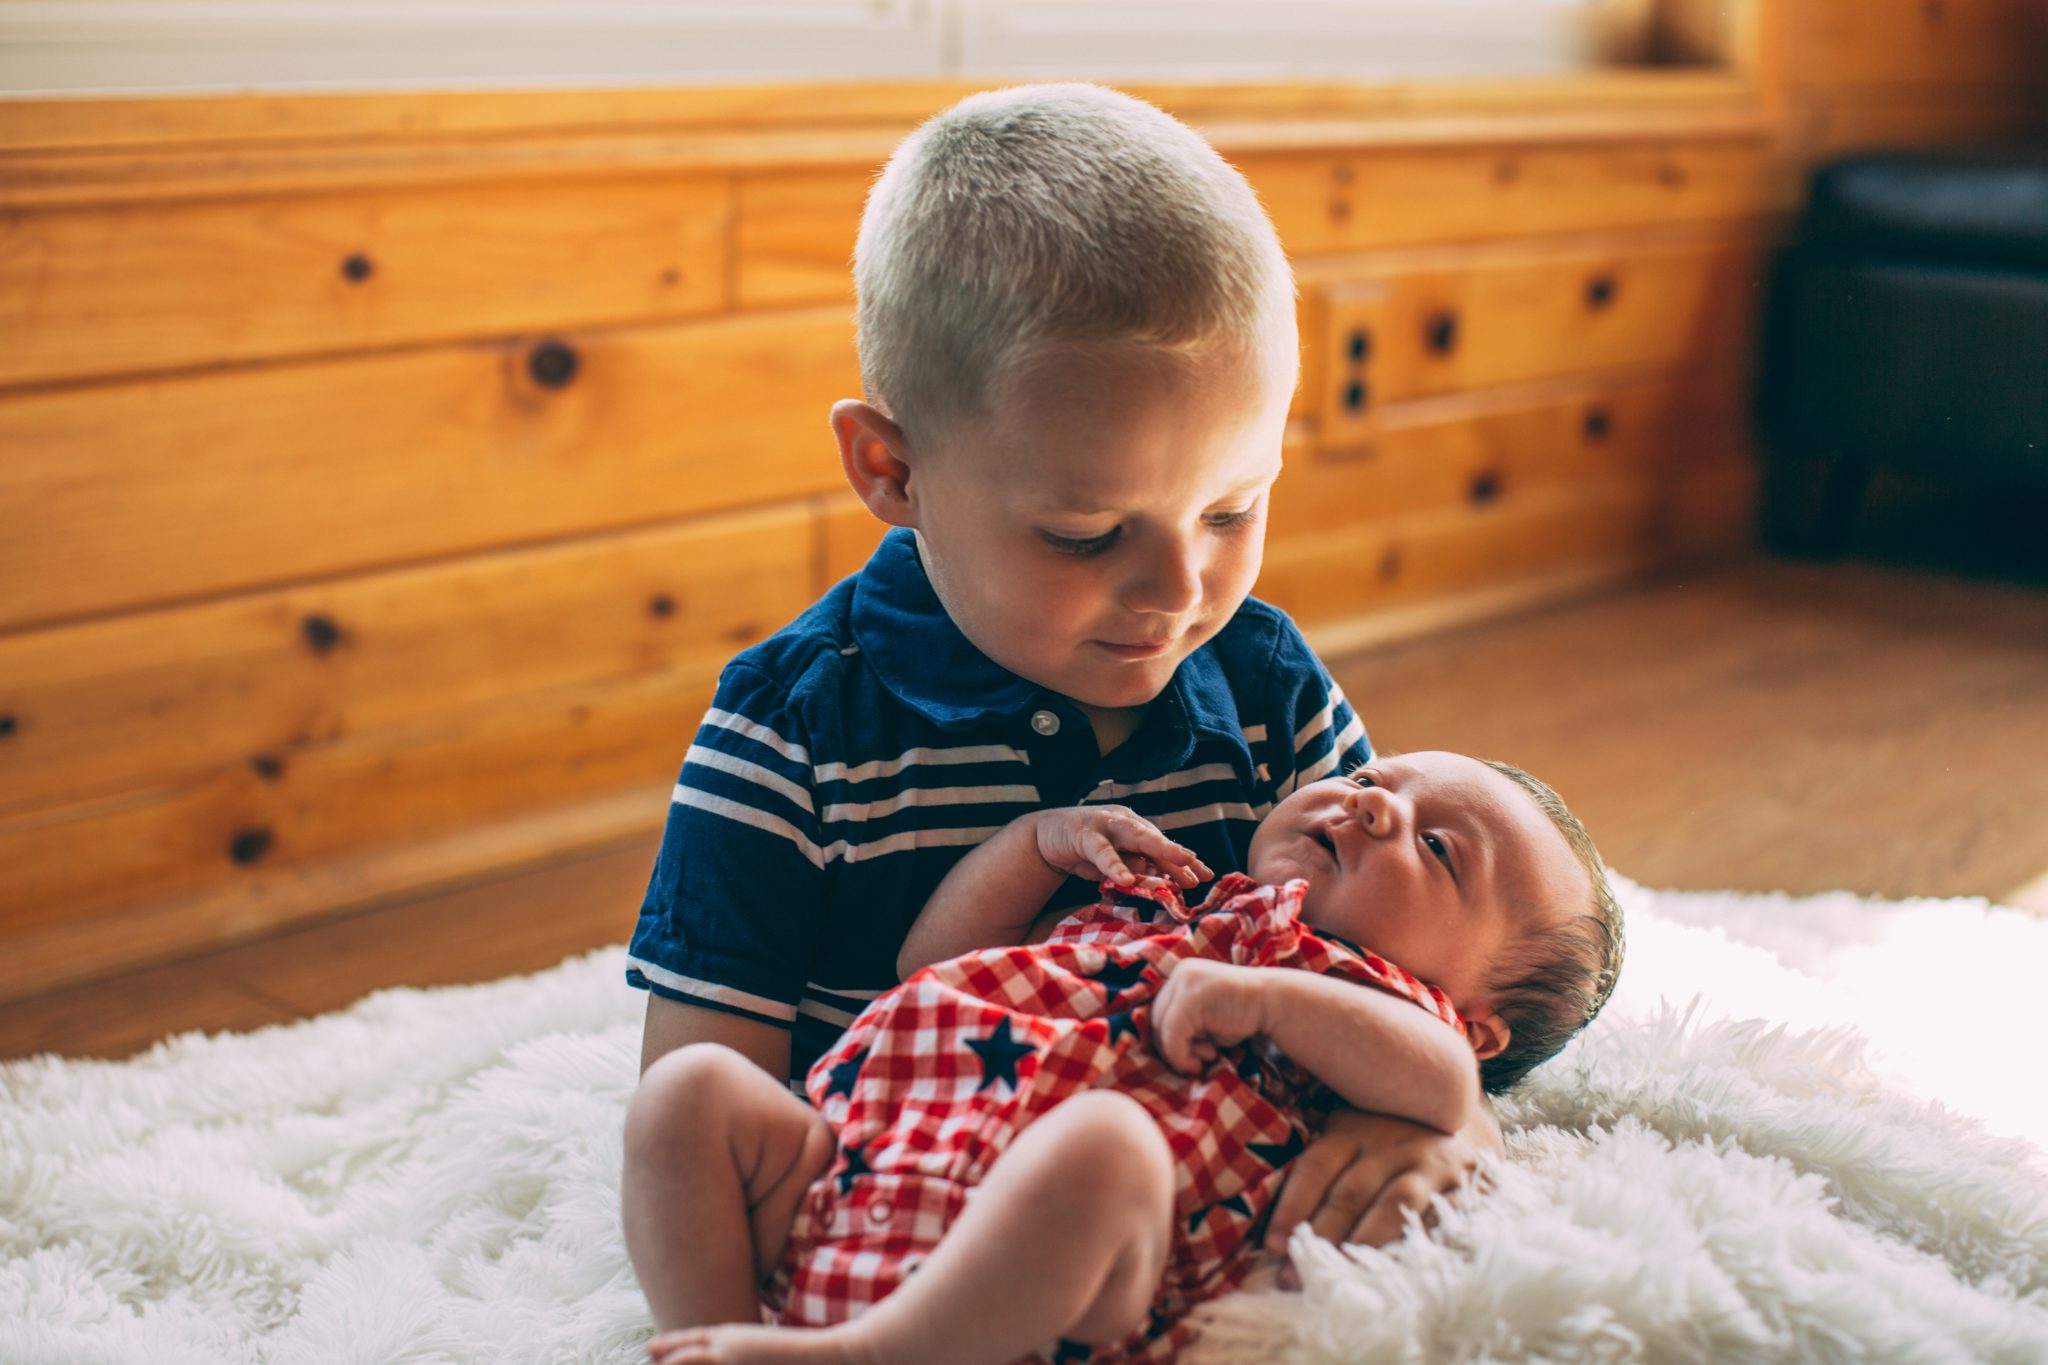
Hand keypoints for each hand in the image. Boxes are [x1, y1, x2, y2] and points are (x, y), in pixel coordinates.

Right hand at [1032, 805, 1211, 887]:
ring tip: (1176, 866)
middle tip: (1197, 869)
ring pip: (1134, 836)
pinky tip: (1125, 879)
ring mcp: (1104, 825)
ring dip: (1157, 850)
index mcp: (1135, 828)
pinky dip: (1114, 865)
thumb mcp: (1114, 861)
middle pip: (1155, 838)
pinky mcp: (1083, 835)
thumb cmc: (1086, 848)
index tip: (1207, 876)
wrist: (1046, 836)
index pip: (1164, 846)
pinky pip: (1102, 851)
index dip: (1184, 861)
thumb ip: (1136, 868)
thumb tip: (1164, 884)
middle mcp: (1124, 822)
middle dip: (1176, 853)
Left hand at [1149, 959, 1265, 1073]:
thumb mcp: (1205, 1017)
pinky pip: (1173, 1035)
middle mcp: (1179, 974)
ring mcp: (1184, 983)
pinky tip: (1209, 1057)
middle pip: (1156, 1018)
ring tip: (1207, 1057)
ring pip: (1161, 1028)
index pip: (1159, 1011)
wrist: (1273, 1003)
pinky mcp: (1190, 998)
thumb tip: (1160, 1048)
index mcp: (1181, 975)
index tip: (1192, 1055)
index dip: (1169, 1038)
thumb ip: (1183, 1025)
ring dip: (1179, 1053)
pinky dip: (1183, 1055)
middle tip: (1198, 1061)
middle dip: (1172, 1047)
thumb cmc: (1242, 1014)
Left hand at [1262, 1107, 1498, 1254]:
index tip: (1272, 1245)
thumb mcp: (1353, 1136)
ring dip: (1363, 1245)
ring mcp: (1430, 1166)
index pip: (1317, 1165)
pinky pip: (1436, 1222)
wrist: (1460, 1122)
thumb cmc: (1389, 1141)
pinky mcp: (1464, 1189)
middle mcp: (1392, 1143)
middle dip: (1320, 1238)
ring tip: (1339, 1280)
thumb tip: (1273, 1232)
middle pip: (1350, 1192)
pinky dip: (1413, 1250)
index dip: (1292, 1206)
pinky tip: (1393, 1275)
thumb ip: (1320, 1172)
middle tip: (1295, 1276)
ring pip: (1393, 1207)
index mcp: (1355, 1129)